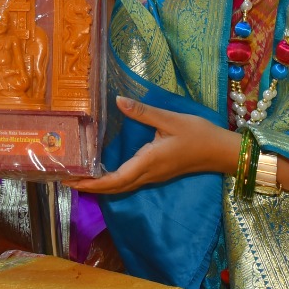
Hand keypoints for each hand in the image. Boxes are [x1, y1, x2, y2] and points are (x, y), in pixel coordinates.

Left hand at [70, 96, 237, 193]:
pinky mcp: (158, 173)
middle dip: (91, 187)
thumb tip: (118, 101)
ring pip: (123, 186)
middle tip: (67, 179)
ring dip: (101, 185)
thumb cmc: (198, 134)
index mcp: (149, 162)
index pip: (116, 179)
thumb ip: (142, 112)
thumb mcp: (170, 119)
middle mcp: (149, 174)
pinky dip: (114, 181)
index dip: (94, 183)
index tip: (74, 182)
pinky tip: (105, 172)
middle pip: (115, 187)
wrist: (221, 151)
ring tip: (81, 177)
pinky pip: (131, 182)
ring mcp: (154, 176)